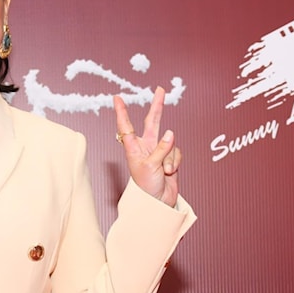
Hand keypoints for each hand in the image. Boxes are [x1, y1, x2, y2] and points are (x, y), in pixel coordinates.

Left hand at [113, 86, 181, 206]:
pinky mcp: (170, 158)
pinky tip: (169, 173)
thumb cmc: (146, 187)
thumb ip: (160, 148)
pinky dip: (175, 162)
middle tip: (160, 89)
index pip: (126, 126)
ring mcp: (159, 152)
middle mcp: (146, 147)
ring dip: (169, 158)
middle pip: (152, 122)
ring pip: (170, 142)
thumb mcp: (150, 166)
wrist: (158, 203)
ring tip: (164, 171)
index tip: (117, 98)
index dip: (122, 112)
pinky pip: (177, 152)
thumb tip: (170, 133)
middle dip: (157, 106)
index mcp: (133, 148)